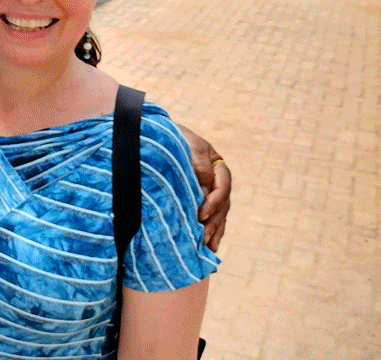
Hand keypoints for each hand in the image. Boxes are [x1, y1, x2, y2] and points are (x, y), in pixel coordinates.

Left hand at [177, 124, 230, 251]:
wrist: (163, 136)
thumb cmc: (176, 138)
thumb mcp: (190, 146)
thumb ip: (198, 165)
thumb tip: (204, 190)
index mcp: (218, 167)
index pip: (221, 188)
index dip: (213, 203)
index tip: (200, 215)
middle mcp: (217, 182)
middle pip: (221, 206)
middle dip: (213, 223)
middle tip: (204, 237)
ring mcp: (211, 192)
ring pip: (218, 214)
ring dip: (214, 231)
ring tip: (208, 248)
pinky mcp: (201, 200)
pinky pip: (210, 217)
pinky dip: (210, 230)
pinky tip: (207, 246)